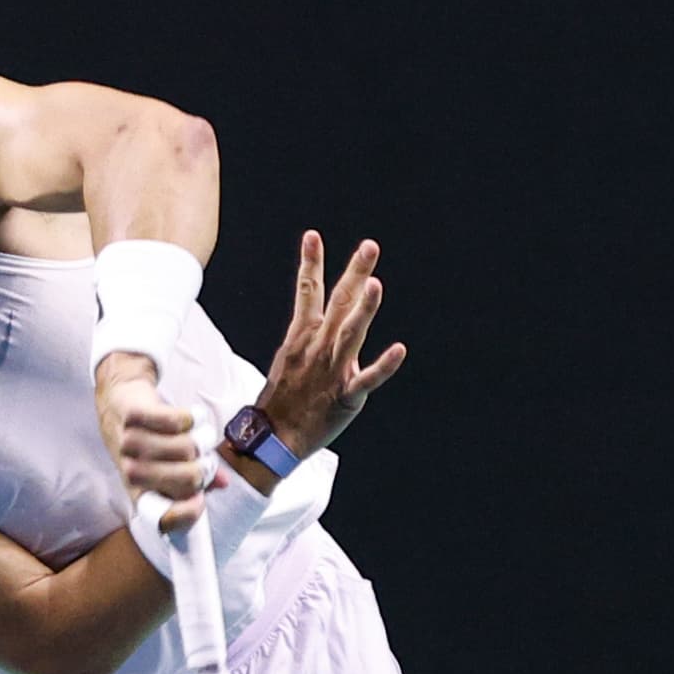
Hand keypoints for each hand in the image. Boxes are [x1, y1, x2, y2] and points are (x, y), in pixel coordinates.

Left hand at [96, 353, 209, 535]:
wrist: (120, 404)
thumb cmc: (152, 441)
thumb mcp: (172, 466)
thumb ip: (199, 478)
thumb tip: (222, 482)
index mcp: (141, 493)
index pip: (162, 518)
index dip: (187, 514)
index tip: (200, 501)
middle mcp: (131, 473)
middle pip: (185, 479)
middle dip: (204, 469)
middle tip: (206, 459)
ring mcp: (129, 444)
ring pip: (182, 448)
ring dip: (198, 440)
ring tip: (199, 435)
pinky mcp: (132, 417)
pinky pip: (173, 422)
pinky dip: (190, 418)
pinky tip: (192, 418)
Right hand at [253, 230, 406, 457]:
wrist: (273, 437)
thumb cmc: (282, 398)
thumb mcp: (288, 358)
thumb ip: (308, 336)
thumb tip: (316, 317)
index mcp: (303, 337)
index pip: (307, 292)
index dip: (311, 263)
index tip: (313, 235)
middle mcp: (318, 347)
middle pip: (339, 302)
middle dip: (354, 272)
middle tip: (370, 246)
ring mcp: (332, 370)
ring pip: (351, 334)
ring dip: (364, 309)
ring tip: (375, 284)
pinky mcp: (346, 395)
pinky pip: (367, 378)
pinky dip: (384, 365)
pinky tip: (400, 349)